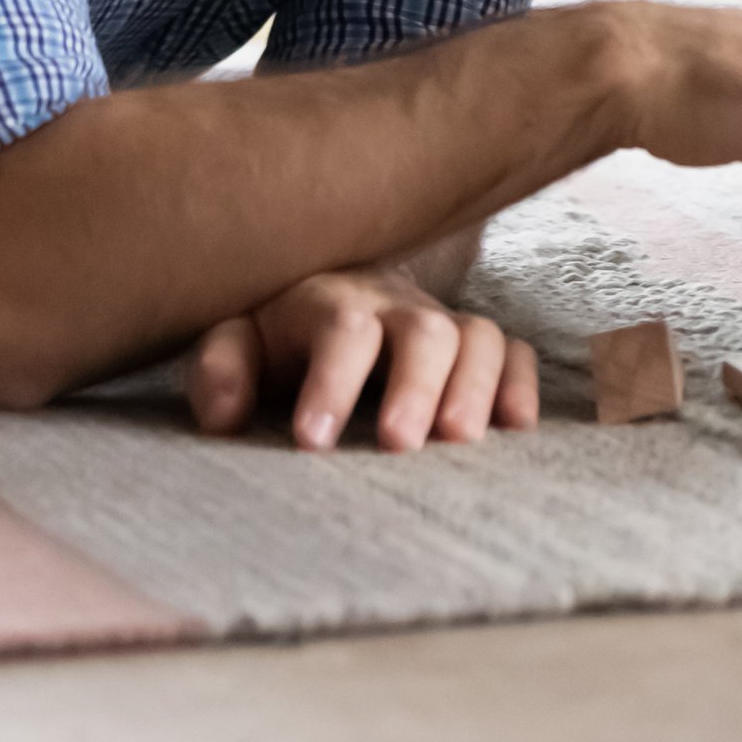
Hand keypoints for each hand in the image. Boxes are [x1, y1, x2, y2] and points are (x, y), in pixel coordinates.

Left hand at [187, 262, 539, 452]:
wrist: (324, 298)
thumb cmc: (277, 338)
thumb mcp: (234, 342)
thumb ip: (221, 369)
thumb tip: (224, 414)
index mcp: (331, 302)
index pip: (342, 331)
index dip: (332, 382)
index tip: (313, 440)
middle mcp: (396, 306)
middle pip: (425, 329)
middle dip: (417, 385)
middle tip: (400, 443)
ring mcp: (443, 323)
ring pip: (479, 338)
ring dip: (476, 387)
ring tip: (460, 441)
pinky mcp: (474, 348)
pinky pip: (514, 352)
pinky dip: (519, 385)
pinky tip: (514, 428)